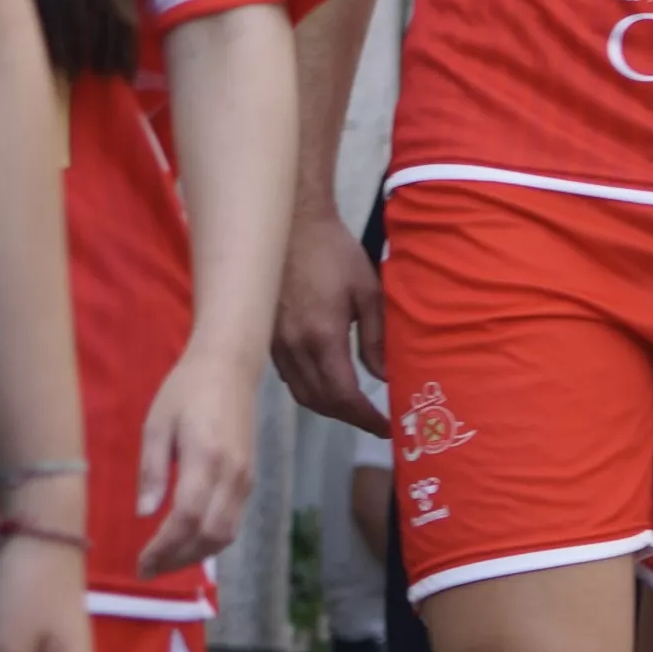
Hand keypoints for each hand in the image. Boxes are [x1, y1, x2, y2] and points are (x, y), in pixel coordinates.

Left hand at [133, 345, 261, 577]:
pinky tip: (187, 543)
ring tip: (165, 563)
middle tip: (148, 570)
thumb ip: (152, 470)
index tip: (140, 562)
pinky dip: (210, 541)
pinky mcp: (250, 480)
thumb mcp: (156, 424)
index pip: (186, 518)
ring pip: (225, 535)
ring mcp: (246, 479)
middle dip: (178, 560)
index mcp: (206, 457)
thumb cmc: (186, 390)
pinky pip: (233, 522)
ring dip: (195, 556)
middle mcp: (232, 474)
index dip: (163, 547)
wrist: (230, 367)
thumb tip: (144, 514)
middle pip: (209, 535)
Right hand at [269, 205, 383, 425]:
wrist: (290, 225)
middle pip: (320, 402)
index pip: (343, 396)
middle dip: (349, 417)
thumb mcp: (368, 292)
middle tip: (374, 419)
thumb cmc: (334, 252)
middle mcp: (294, 347)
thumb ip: (376, 339)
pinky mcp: (266, 337)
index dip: (365, 418)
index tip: (386, 426)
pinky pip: (288, 377)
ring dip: (328, 406)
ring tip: (354, 406)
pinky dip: (309, 389)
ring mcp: (275, 344)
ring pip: (301, 393)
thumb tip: (384, 376)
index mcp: (322, 336)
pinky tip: (326, 382)